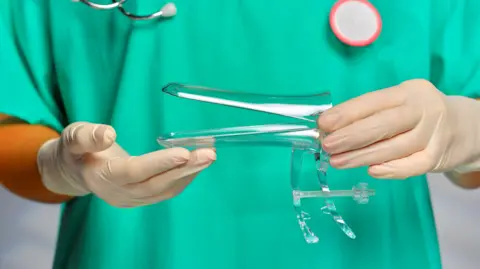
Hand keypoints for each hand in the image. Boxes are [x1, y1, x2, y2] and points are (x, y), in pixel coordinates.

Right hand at [37, 122, 215, 206]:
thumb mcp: (72, 137)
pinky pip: (166, 191)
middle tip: (209, 154)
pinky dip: (184, 178)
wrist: (75, 171)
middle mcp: (119, 193)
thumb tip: (108, 134)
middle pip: (157, 184)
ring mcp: (132, 199)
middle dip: (185, 169)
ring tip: (209, 155)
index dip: (160, 163)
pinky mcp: (142, 198)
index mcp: (101, 177)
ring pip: (165, 190)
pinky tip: (197, 164)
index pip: (135, 171)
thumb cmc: (75, 150)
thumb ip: (87, 137)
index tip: (184, 152)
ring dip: (189, 173)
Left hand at [317, 79, 479, 178]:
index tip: (323, 124)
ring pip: (394, 147)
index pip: (374, 101)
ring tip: (337, 162)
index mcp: (407, 92)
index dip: (347, 113)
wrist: (465, 127)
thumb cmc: (418, 115)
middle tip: (327, 146)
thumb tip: (331, 129)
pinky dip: (390, 169)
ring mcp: (433, 133)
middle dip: (351, 136)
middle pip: (384, 124)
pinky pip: (412, 165)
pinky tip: (371, 171)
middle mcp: (423, 109)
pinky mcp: (439, 156)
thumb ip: (371, 115)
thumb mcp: (399, 104)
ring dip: (362, 157)